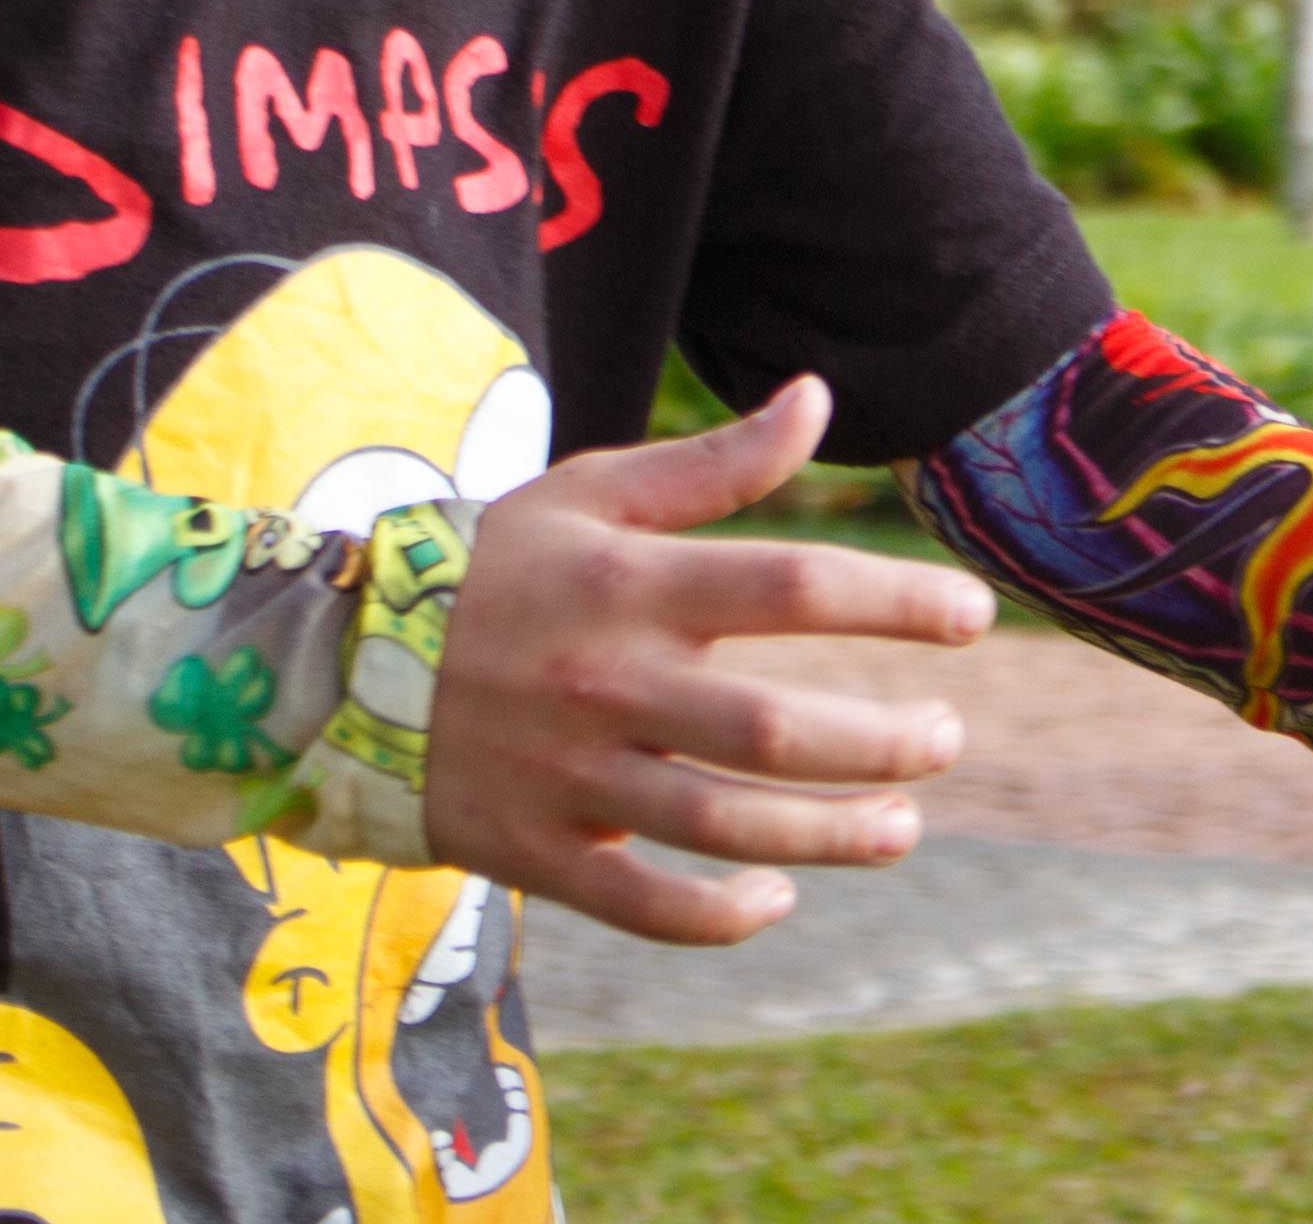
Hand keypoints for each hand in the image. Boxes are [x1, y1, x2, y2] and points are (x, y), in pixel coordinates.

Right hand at [424, 375, 988, 941]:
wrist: (339, 666)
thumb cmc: (496, 567)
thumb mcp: (594, 493)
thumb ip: (715, 464)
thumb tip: (817, 398)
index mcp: (632, 586)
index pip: (791, 588)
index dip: (895, 602)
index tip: (974, 616)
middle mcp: (608, 683)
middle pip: (771, 728)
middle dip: (881, 744)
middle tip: (946, 738)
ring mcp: (572, 776)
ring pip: (722, 826)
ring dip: (830, 835)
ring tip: (904, 825)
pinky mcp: (539, 852)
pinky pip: (643, 904)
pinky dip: (719, 914)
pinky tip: (778, 896)